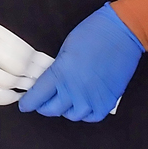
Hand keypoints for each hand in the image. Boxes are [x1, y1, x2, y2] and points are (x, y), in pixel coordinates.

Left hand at [18, 4, 143, 121]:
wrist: (122, 32)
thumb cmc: (93, 33)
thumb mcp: (66, 48)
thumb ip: (57, 69)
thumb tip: (50, 82)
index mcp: (61, 73)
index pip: (37, 96)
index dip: (29, 103)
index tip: (25, 105)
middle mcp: (75, 90)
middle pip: (52, 109)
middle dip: (45, 106)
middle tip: (44, 102)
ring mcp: (92, 97)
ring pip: (72, 115)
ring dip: (66, 109)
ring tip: (66, 101)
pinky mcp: (108, 101)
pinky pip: (92, 116)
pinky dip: (86, 113)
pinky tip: (84, 104)